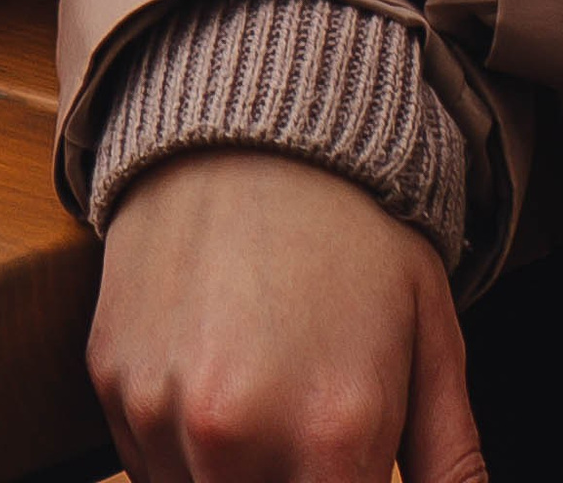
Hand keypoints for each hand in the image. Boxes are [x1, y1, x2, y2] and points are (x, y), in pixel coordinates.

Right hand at [91, 151, 485, 482]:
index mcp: (333, 439)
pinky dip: (181, 444)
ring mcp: (164, 415)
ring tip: (267, 386)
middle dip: (293, 478)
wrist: (256, 115)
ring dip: (231, 470)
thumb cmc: (357, 225)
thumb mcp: (432, 333)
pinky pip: (146, 462)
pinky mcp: (111, 384)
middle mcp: (237, 441)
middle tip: (306, 417)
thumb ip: (451, 458)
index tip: (349, 462)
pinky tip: (216, 368)